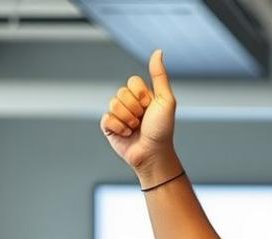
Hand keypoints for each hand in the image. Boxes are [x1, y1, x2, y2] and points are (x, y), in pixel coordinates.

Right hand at [99, 49, 179, 180]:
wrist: (153, 154)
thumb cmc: (162, 130)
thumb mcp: (166, 100)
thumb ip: (159, 76)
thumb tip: (158, 51)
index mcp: (143, 96)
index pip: (132, 82)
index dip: (141, 94)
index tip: (150, 106)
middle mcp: (130, 104)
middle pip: (121, 92)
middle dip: (134, 108)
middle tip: (143, 120)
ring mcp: (119, 115)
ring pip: (113, 104)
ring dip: (127, 119)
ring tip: (136, 128)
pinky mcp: (109, 127)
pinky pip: (106, 118)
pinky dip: (117, 127)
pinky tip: (126, 134)